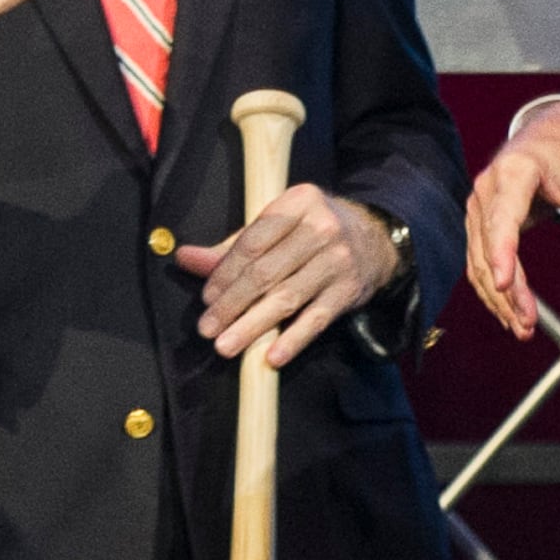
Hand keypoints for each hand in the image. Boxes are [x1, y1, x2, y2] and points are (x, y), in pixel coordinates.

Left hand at [175, 184, 401, 366]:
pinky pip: (316, 320)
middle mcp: (322, 228)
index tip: (207, 298)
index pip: (253, 242)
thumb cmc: (311, 232)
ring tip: (226, 345)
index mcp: (298, 202)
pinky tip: (272, 357)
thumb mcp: (277, 226)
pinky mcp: (349, 290)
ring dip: (253, 326)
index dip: (225, 273)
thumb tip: (185, 258)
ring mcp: (338, 261)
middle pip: (266, 272)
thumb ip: (232, 246)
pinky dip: (293, 340)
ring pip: (287, 298)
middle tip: (208, 329)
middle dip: (232, 304)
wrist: (374, 240)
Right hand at [465, 101, 559, 337]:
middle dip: (505, 290)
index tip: (503, 284)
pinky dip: (491, 287)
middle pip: (489, 247)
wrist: (549, 132)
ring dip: (496, 297)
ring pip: (478, 259)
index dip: (501, 253)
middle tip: (526, 324)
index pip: (502, 218)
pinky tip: (508, 312)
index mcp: (515, 171)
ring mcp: (478, 204)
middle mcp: (488, 188)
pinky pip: (479, 259)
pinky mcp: (479, 220)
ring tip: (521, 328)